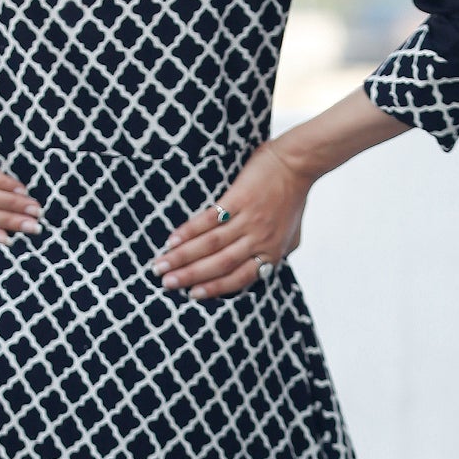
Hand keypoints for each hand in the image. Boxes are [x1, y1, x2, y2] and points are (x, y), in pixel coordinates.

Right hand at [149, 140, 309, 297]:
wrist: (297, 162)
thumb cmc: (293, 197)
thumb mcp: (291, 234)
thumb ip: (276, 252)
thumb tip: (263, 268)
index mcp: (271, 252)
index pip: (239, 278)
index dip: (214, 288)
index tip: (191, 295)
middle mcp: (259, 240)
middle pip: (220, 264)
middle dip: (190, 276)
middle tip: (166, 283)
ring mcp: (249, 219)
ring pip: (211, 245)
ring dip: (183, 256)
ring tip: (161, 264)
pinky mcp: (239, 198)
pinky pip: (210, 219)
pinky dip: (189, 231)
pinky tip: (173, 239)